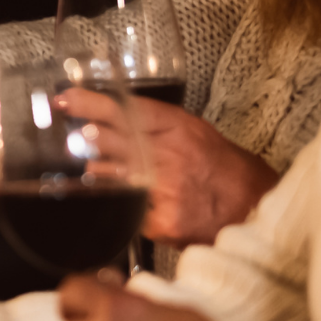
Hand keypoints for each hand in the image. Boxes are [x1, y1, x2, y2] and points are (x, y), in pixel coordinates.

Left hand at [57, 89, 279, 246]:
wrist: (253, 208)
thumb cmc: (221, 168)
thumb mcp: (193, 132)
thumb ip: (154, 125)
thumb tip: (106, 121)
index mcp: (178, 129)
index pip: (127, 110)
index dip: (93, 103)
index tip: (67, 98)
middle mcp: (170, 156)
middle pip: (114, 140)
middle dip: (86, 136)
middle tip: (67, 134)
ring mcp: (166, 190)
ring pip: (113, 177)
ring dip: (97, 172)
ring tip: (92, 168)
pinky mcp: (164, 222)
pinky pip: (129, 212)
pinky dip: (123, 207)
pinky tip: (120, 205)